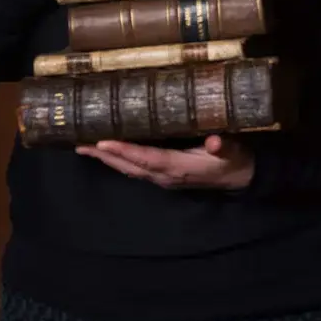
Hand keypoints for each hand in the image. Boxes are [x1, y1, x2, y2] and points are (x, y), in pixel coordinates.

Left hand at [77, 133, 254, 190]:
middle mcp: (166, 176)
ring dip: (107, 160)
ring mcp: (163, 178)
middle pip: (130, 166)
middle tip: (80, 144)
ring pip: (130, 169)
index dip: (125, 152)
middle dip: (105, 157)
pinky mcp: (164, 175)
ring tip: (85, 147)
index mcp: (179, 168)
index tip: (103, 143)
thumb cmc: (234, 160)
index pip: (146, 159)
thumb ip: (223, 147)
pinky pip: (136, 169)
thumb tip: (214, 142)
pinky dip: (119, 161)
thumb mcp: (233, 152)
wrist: (240, 178)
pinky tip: (108, 153)